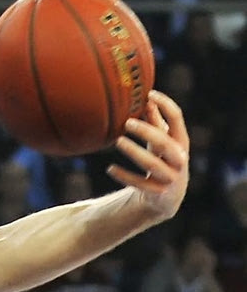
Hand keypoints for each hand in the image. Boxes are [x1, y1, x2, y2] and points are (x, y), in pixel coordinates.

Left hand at [108, 90, 188, 223]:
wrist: (168, 197)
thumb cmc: (163, 160)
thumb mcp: (162, 141)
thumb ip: (156, 122)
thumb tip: (148, 99)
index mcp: (181, 142)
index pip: (177, 119)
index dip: (166, 105)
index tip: (149, 94)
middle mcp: (180, 159)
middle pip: (164, 143)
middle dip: (146, 132)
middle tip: (127, 123)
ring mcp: (170, 177)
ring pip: (152, 164)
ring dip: (134, 152)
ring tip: (118, 141)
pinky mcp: (158, 193)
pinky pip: (139, 184)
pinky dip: (124, 176)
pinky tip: (110, 169)